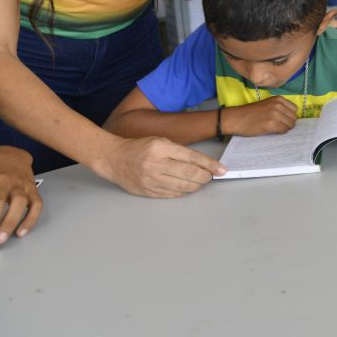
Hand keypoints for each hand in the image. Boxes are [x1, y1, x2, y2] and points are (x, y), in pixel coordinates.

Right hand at [103, 136, 225, 197]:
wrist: (115, 159)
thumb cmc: (140, 148)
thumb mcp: (161, 141)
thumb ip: (180, 152)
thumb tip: (203, 165)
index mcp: (160, 147)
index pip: (192, 157)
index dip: (210, 164)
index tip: (222, 169)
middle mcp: (155, 164)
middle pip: (190, 174)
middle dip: (205, 177)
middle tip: (210, 176)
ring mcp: (151, 179)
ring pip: (183, 187)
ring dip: (196, 185)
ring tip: (200, 182)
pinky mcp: (147, 191)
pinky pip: (172, 194)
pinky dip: (183, 191)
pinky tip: (185, 187)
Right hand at [222, 97, 297, 136]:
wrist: (237, 118)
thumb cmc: (251, 112)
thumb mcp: (267, 104)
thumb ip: (279, 107)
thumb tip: (292, 117)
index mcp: (278, 99)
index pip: (294, 109)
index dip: (290, 116)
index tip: (284, 119)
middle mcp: (278, 105)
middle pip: (294, 118)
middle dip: (288, 123)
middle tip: (279, 126)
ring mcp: (275, 114)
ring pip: (290, 125)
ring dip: (285, 128)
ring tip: (275, 128)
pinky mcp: (271, 124)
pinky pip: (284, 130)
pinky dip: (280, 132)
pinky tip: (272, 130)